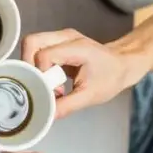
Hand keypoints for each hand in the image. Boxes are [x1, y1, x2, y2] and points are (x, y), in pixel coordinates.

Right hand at [21, 29, 140, 118]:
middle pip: (31, 43)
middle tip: (39, 85)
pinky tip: (52, 80)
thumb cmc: (111, 76)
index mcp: (76, 47)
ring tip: (48, 83)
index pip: (44, 56)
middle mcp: (65, 37)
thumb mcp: (90, 95)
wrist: (123, 64)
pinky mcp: (57, 43)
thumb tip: (47, 115)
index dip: (41, 76)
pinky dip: (38, 66)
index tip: (52, 91)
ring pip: (31, 45)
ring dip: (33, 66)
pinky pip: (37, 50)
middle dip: (29, 66)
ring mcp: (60, 38)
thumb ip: (67, 106)